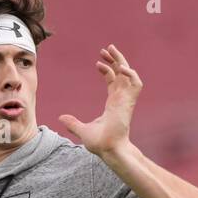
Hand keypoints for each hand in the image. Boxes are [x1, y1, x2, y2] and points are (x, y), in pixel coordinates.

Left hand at [57, 43, 140, 157]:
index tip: (98, 63)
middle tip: (107, 49)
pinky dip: (131, 74)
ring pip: (129, 74)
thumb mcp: (82, 130)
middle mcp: (120, 99)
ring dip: (122, 61)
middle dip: (115, 59)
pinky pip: (136, 84)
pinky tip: (120, 67)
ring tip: (112, 50)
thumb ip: (73, 123)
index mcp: (112, 104)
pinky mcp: (129, 102)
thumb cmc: (100, 143)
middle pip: (122, 73)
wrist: (109, 149)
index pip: (114, 81)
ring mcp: (126, 100)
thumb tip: (61, 118)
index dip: (107, 70)